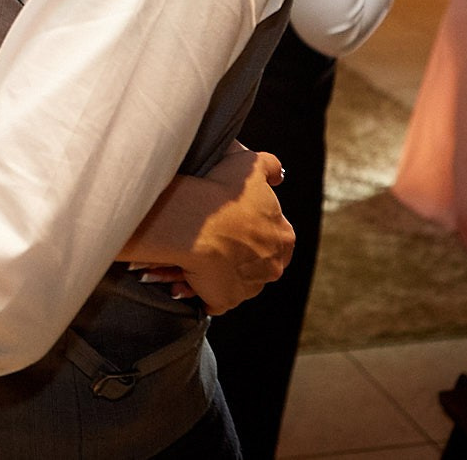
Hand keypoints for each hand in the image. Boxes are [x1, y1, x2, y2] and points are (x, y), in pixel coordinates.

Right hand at [122, 143, 292, 314]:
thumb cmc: (221, 192)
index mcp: (282, 236)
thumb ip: (270, 167)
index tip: (233, 223)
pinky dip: (201, 292)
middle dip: (235, 255)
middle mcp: (272, 265)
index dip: (254, 231)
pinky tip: (184, 277)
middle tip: (210, 240)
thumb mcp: (251, 165)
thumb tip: (277, 175)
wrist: (194, 222)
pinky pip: (214, 300)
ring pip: (234, 282)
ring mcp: (249, 286)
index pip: (276, 238)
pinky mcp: (225, 300)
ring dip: (216, 273)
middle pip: (257, 263)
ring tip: (189, 257)